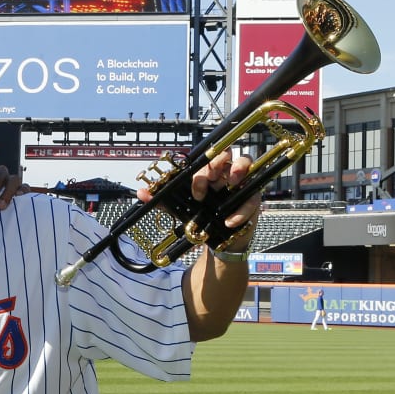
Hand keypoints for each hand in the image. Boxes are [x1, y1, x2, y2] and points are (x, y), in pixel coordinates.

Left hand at [138, 151, 261, 251]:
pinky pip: (253, 199)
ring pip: (246, 162)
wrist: (218, 239)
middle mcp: (224, 173)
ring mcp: (241, 184)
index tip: (196, 188)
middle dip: (218, 161)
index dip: (202, 167)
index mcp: (208, 172)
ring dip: (238, 168)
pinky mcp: (253, 199)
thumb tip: (142, 193)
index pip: (207, 158)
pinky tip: (229, 221)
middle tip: (212, 176)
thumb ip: (163, 201)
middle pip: (226, 154)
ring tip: (230, 183)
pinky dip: (241, 210)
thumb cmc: (202, 217)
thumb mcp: (181, 209)